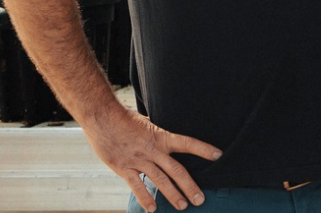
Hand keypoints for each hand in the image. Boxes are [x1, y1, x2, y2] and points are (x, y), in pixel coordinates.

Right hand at [83, 106, 220, 211]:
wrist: (101, 116)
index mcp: (161, 137)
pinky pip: (137, 185)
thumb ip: (157, 134)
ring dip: (172, 195)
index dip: (203, 149)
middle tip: (200, 200)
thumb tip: (166, 137)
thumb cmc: (124, 118)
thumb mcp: (146, 122)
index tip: (218, 155)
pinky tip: (152, 209)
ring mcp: (138, 160)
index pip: (187, 143)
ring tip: (183, 207)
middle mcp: (152, 150)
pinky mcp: (124, 167)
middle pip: (176, 170)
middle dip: (189, 186)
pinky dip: (145, 197)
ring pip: (160, 180)